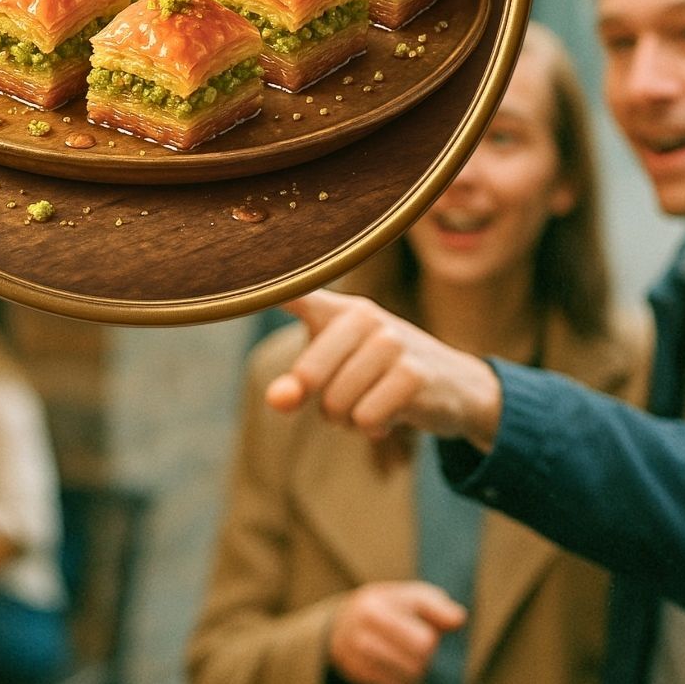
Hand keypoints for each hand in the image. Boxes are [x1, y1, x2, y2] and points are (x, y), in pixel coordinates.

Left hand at [265, 291, 502, 447]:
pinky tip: (395, 411)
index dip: (265, 289)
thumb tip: (278, 400)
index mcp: (338, 309)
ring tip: (375, 401)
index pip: (295, 293)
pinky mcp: (414, 373)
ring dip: (351, 419)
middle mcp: (365, 316)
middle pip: (309, 377)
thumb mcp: (335, 377)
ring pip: (337, 404)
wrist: (453, 385)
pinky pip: (366, 418)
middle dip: (324, 404)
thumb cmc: (379, 375)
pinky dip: (374, 427)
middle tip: (351, 397)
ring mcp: (392, 342)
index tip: (231, 256)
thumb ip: (298, 385)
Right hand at [329, 582, 467, 683]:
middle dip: (425, 655)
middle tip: (420, 646)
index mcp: (374, 609)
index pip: (422, 641)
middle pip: (417, 662)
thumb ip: (437, 605)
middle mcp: (359, 634)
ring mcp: (354, 657)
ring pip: (406, 677)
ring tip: (408, 654)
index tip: (428, 632)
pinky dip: (402, 678)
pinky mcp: (356, 674)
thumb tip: (459, 619)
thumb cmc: (389, 606)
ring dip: (415, 668)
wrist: (345, 620)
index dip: (432, 639)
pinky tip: (396, 664)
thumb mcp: (411, 595)